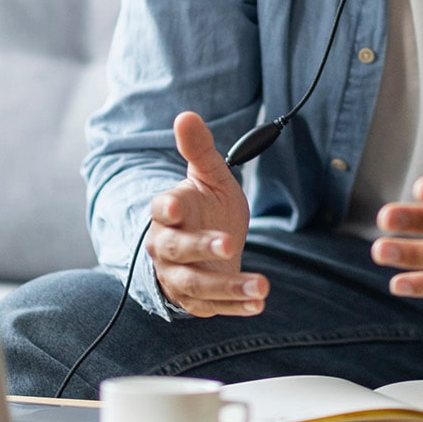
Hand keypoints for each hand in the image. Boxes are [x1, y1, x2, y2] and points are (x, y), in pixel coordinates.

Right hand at [146, 112, 267, 316]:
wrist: (204, 248)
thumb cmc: (204, 207)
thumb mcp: (209, 177)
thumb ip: (200, 149)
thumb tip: (186, 115)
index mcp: (169, 212)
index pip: (161, 209)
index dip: (167, 207)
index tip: (175, 204)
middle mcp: (167, 247)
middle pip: (177, 249)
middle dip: (201, 247)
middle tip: (229, 244)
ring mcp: (179, 276)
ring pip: (198, 283)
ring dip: (228, 286)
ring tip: (261, 286)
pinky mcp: (195, 299)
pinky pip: (213, 306)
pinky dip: (235, 306)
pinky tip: (258, 304)